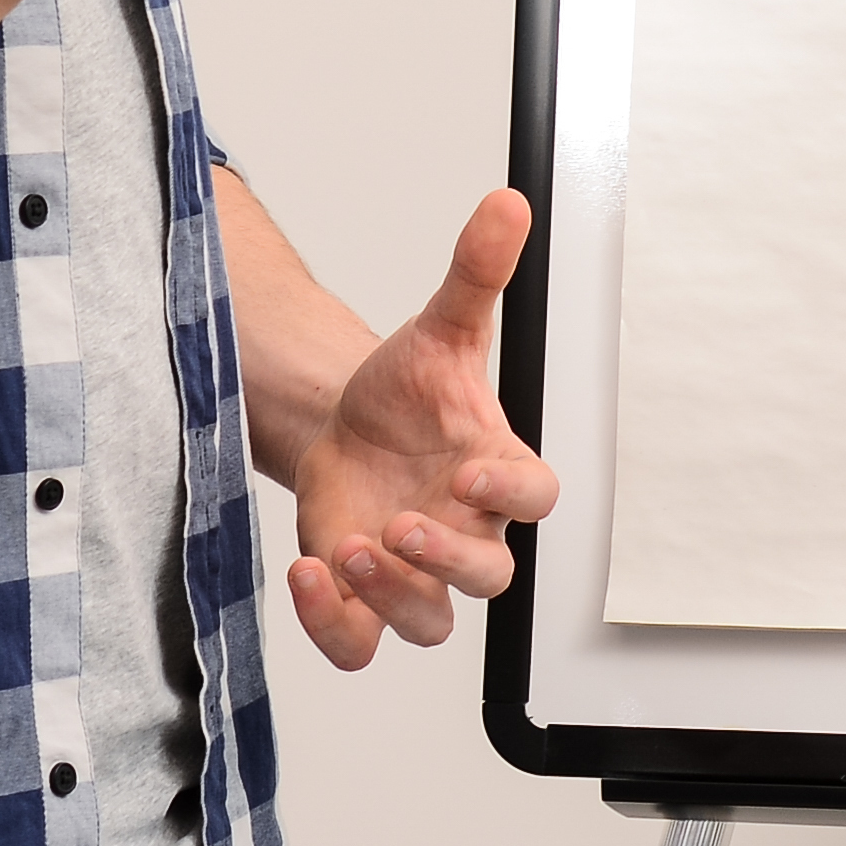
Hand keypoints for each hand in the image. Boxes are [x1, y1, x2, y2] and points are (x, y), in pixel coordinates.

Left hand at [275, 187, 562, 667]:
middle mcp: (464, 530)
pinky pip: (365, 642)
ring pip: (432, 622)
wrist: (344, 425)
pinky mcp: (364, 597)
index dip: (511, 495)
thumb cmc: (405, 391)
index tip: (467, 473)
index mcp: (494, 469)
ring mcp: (415, 572)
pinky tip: (308, 576)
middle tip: (397, 523)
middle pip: (491, 579)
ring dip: (394, 595)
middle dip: (444, 560)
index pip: (536, 497)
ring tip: (347, 548)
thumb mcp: (437, 327)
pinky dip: (337, 626)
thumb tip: (506, 203)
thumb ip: (476, 273)